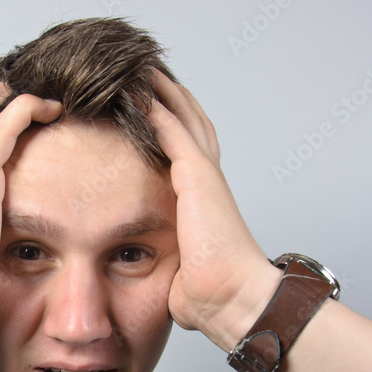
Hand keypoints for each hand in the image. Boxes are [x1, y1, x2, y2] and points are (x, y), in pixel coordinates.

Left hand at [146, 72, 280, 350]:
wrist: (233, 300)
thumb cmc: (212, 297)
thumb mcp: (183, 275)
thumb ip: (174, 268)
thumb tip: (168, 288)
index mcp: (205, 203)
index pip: (189, 154)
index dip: (174, 129)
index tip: (154, 112)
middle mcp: (208, 183)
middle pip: (191, 125)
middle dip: (171, 100)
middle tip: (149, 77)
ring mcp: (204, 177)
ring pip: (184, 119)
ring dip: (163, 94)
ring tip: (141, 71)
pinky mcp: (197, 176)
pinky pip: (173, 130)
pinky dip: (156, 107)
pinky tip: (138, 91)